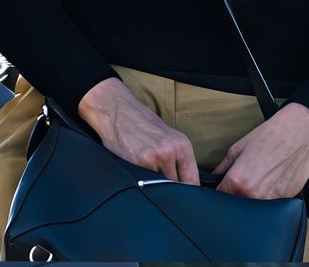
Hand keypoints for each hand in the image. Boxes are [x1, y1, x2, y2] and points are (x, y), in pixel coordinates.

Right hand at [78, 77, 199, 184]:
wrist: (116, 108)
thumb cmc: (139, 123)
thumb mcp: (165, 138)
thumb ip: (177, 160)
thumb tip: (185, 187)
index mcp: (182, 146)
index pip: (193, 182)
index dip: (187, 195)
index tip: (180, 199)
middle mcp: (171, 151)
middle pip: (177, 188)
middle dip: (168, 190)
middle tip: (157, 182)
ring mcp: (155, 157)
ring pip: (160, 188)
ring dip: (153, 186)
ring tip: (144, 171)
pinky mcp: (138, 162)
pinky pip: (145, 183)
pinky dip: (140, 180)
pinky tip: (134, 167)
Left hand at [213, 102, 308, 198]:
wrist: (296, 134)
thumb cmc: (268, 137)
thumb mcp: (237, 148)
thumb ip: (223, 167)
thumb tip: (215, 178)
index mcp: (239, 180)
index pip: (221, 195)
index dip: (221, 189)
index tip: (224, 185)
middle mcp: (254, 194)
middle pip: (238, 203)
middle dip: (237, 193)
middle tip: (245, 176)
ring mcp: (271, 200)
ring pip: (255, 206)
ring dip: (254, 195)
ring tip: (261, 175)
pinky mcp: (286, 201)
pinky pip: (272, 204)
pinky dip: (269, 195)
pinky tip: (273, 179)